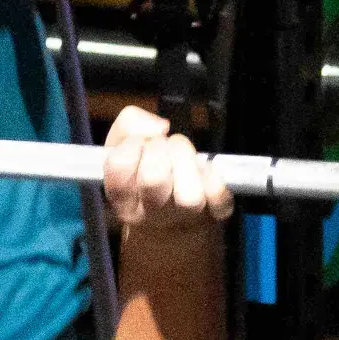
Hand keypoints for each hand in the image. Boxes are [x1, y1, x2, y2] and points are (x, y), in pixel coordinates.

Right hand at [99, 99, 232, 232]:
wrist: (172, 214)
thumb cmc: (143, 171)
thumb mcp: (123, 144)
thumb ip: (130, 124)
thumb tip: (160, 127)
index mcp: (122, 199)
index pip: (120, 165)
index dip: (132, 143)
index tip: (139, 143)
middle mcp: (149, 213)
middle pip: (154, 178)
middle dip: (161, 148)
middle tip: (163, 147)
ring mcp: (183, 216)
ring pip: (189, 195)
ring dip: (188, 164)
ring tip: (185, 158)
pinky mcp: (213, 213)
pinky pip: (219, 196)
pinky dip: (215, 178)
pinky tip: (204, 172)